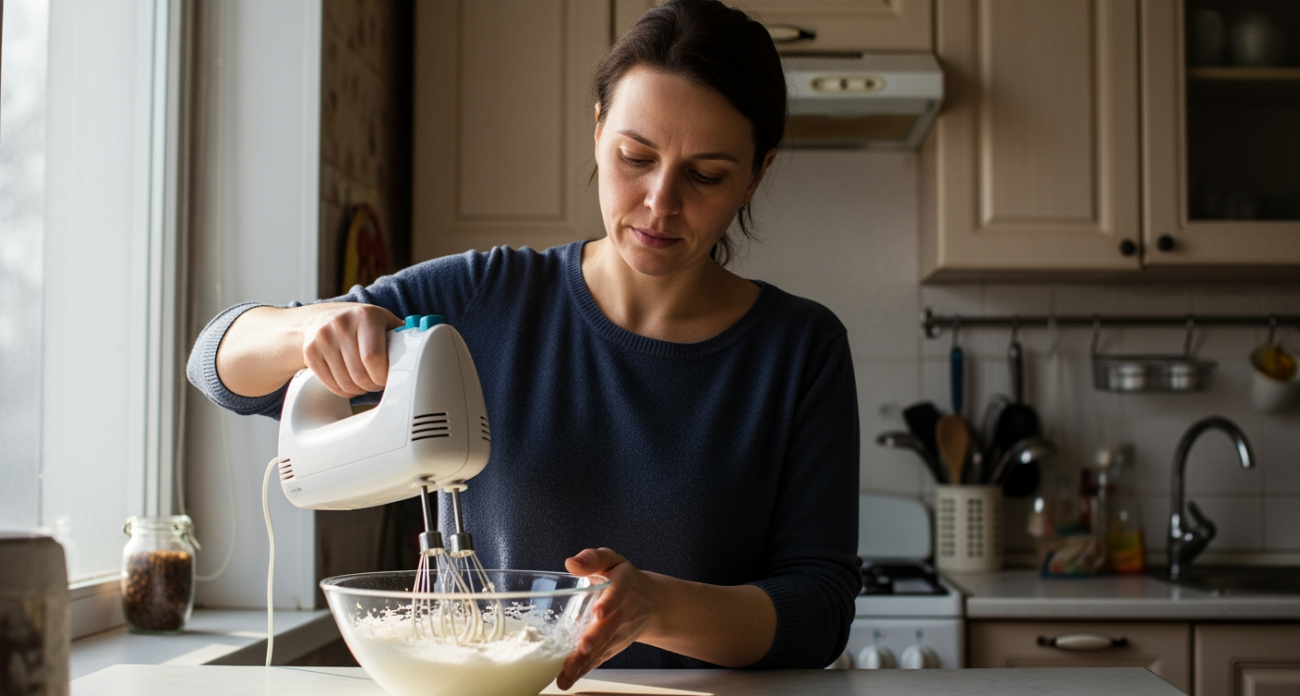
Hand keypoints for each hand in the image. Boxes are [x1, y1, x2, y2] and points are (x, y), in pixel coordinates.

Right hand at [299, 303, 402, 397]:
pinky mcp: (310, 353)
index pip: (374, 357)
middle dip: (373, 385)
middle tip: (378, 381)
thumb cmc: (360, 324)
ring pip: (346, 384)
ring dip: (360, 390)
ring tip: (365, 381)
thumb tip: (426, 344)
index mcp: (366, 316)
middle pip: (360, 375)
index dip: (383, 375)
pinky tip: (350, 381)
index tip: (388, 377)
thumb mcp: (383, 321)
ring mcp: (323, 338)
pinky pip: (332, 385)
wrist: (319, 319)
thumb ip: (402, 335)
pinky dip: (344, 390)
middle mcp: (341, 324)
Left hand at [556, 548, 658, 689]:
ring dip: (584, 662)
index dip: (609, 603)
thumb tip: (571, 563)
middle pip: (609, 628)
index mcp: (623, 587)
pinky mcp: (612, 648)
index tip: (599, 611)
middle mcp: (623, 613)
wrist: (651, 604)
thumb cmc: (624, 579)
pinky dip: (583, 671)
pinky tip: (566, 678)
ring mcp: (618, 634)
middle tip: (582, 648)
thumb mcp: (612, 561)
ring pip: (602, 648)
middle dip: (595, 639)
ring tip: (566, 673)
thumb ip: (593, 559)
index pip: (617, 594)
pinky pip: (598, 660)